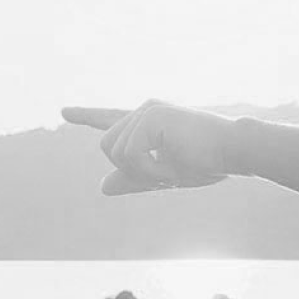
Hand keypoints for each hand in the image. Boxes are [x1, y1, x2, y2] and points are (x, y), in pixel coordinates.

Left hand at [61, 100, 232, 195]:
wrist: (233, 152)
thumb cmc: (207, 163)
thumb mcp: (164, 176)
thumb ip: (132, 179)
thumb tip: (102, 187)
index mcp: (146, 124)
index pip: (111, 120)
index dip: (87, 115)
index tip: (65, 111)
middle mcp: (143, 112)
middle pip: (108, 148)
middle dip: (133, 170)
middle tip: (168, 174)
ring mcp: (146, 111)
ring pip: (116, 153)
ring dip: (144, 172)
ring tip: (175, 166)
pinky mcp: (151, 116)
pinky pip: (130, 155)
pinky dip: (151, 170)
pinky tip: (174, 163)